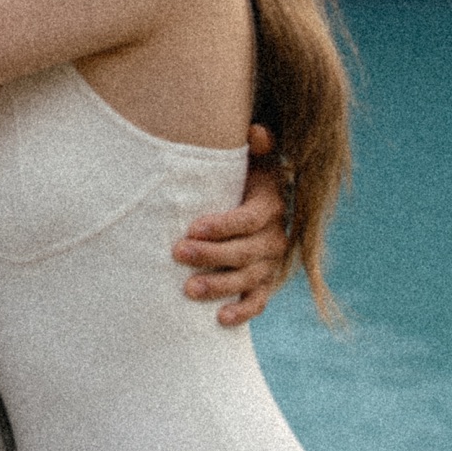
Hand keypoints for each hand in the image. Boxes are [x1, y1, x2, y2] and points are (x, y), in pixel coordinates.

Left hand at [173, 125, 288, 325]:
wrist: (257, 202)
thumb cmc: (242, 176)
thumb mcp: (252, 158)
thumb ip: (257, 146)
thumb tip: (255, 131)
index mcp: (269, 205)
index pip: (248, 219)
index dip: (223, 225)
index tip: (193, 227)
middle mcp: (274, 236)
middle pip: (245, 251)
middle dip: (211, 254)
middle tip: (177, 253)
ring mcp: (271, 263)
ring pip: (249, 278)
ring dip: (220, 285)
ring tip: (189, 289)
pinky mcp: (265, 282)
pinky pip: (259, 300)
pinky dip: (243, 310)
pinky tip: (221, 319)